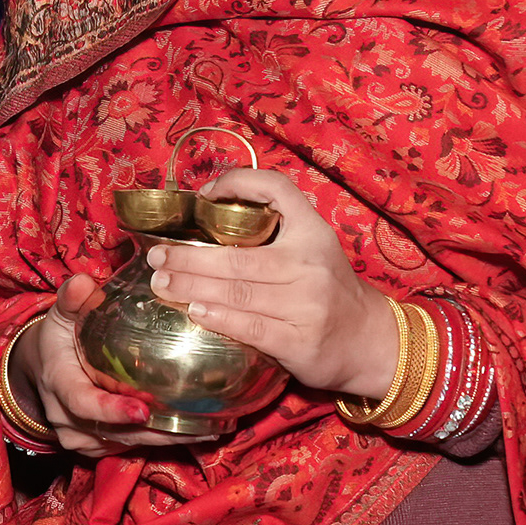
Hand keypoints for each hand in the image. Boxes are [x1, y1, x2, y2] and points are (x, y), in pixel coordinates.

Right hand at [8, 274, 196, 454]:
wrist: (43, 371)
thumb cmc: (58, 339)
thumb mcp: (60, 315)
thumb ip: (72, 299)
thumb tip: (82, 283)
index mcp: (59, 384)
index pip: (83, 403)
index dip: (112, 411)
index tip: (143, 410)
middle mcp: (68, 419)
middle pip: (114, 432)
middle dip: (154, 431)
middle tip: (196, 423)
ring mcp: (83, 438)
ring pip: (128, 444)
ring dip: (166, 439)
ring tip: (207, 428)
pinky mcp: (98, 446)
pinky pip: (131, 448)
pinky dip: (162, 440)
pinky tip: (196, 431)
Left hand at [141, 169, 400, 398]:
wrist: (369, 339)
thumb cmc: (329, 289)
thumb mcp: (314, 246)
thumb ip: (277, 230)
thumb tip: (211, 209)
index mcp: (313, 232)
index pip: (279, 190)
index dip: (239, 183)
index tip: (204, 194)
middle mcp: (310, 265)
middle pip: (237, 258)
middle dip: (188, 257)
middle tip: (156, 257)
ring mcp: (306, 305)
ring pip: (237, 293)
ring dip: (191, 289)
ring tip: (162, 284)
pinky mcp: (299, 341)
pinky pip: (249, 327)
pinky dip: (218, 318)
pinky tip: (194, 312)